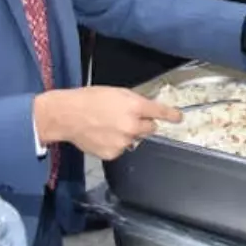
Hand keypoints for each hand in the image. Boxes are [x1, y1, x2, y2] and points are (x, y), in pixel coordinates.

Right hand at [33, 87, 181, 160]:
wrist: (67, 115)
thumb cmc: (91, 99)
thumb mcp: (118, 93)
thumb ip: (136, 102)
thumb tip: (147, 110)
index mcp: (135, 106)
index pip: (160, 112)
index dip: (171, 115)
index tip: (179, 118)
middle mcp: (132, 126)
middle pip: (150, 128)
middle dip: (144, 123)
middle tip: (127, 118)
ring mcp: (123, 142)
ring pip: (135, 139)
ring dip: (128, 134)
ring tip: (109, 126)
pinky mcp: (113, 153)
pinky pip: (121, 149)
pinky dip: (116, 143)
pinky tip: (103, 136)